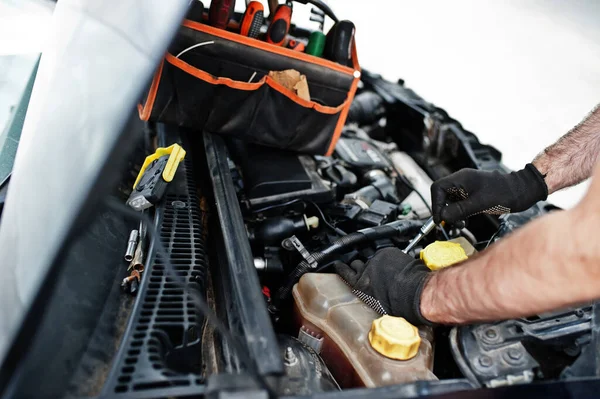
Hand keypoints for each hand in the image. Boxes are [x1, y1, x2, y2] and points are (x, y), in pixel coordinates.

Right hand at [334, 247, 431, 325]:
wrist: (414, 293)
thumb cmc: (400, 304)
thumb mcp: (377, 303)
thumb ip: (369, 293)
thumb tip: (372, 291)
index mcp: (361, 285)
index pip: (345, 273)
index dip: (341, 268)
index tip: (338, 264)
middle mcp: (365, 271)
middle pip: (357, 264)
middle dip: (361, 266)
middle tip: (368, 269)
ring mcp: (376, 260)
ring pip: (373, 259)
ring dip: (378, 263)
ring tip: (387, 270)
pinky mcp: (387, 253)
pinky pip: (386, 253)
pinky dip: (390, 258)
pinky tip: (397, 266)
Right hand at [431, 164, 547, 223]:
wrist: (523, 191)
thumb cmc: (505, 193)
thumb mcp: (481, 203)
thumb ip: (460, 209)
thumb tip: (443, 216)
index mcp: (461, 178)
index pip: (438, 188)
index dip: (436, 204)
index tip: (440, 218)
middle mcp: (462, 181)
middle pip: (442, 195)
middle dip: (444, 211)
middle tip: (449, 223)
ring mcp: (467, 188)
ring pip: (450, 202)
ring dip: (451, 214)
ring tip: (460, 224)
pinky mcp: (472, 195)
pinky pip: (459, 204)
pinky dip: (459, 214)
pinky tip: (464, 221)